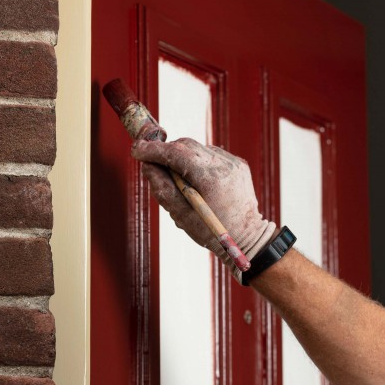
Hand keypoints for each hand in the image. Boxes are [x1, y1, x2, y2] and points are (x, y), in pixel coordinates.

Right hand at [131, 137, 275, 280]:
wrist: (247, 238)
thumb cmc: (212, 231)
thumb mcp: (181, 215)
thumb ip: (162, 188)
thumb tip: (147, 166)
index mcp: (210, 178)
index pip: (176, 153)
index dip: (153, 150)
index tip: (137, 149)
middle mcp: (224, 164)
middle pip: (186, 146)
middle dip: (165, 152)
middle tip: (151, 164)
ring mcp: (233, 162)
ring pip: (197, 149)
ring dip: (181, 158)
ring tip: (178, 181)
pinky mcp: (237, 164)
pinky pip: (210, 155)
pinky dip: (197, 162)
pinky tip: (196, 181)